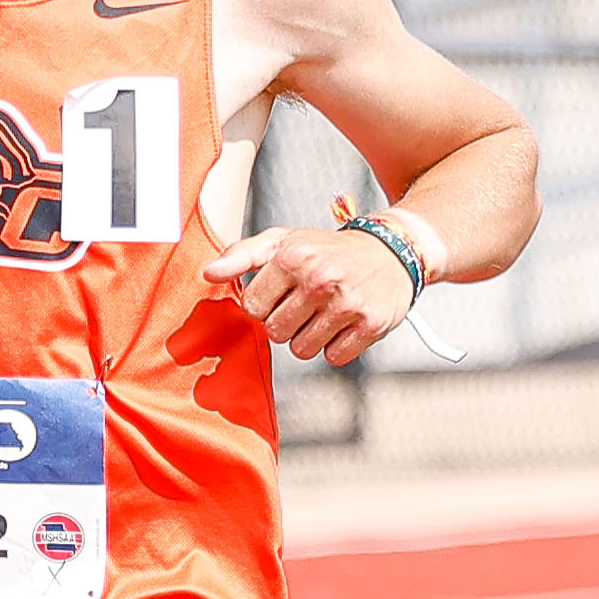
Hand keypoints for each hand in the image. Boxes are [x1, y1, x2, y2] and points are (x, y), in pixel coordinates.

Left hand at [202, 226, 416, 364]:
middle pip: (276, 332)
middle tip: (306, 304)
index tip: (282, 293)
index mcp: (292, 257)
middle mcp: (320, 280)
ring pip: (302, 350)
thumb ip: (241, 256)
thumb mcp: (283, 241)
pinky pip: (335, 357)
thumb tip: (208, 273)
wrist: (391, 252)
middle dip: (286, 323)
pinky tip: (345, 322)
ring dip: (310, 337)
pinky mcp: (371, 325)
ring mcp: (347, 304)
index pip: (253, 308)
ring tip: (324, 313)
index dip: (265, 305)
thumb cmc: (327, 250)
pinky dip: (337, 346)